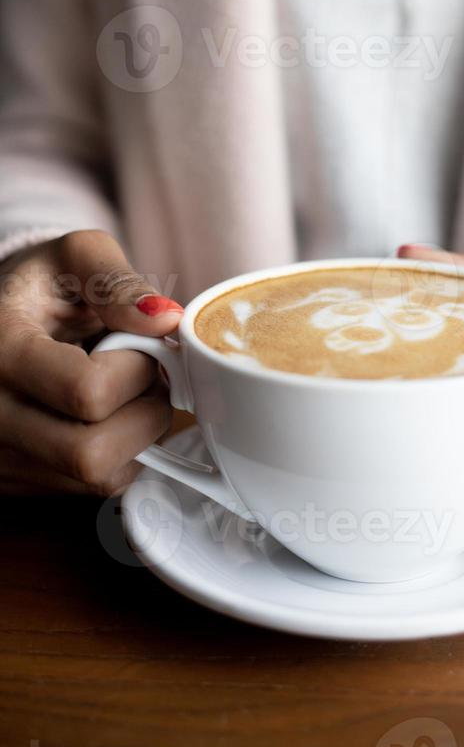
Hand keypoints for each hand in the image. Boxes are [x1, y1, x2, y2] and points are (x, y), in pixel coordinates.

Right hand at [0, 230, 183, 494]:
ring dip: (138, 438)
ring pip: (98, 478)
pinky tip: (110, 417)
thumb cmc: (40, 285)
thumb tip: (165, 320)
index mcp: (0, 351)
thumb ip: (117, 281)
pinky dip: (120, 455)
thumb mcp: (73, 257)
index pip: (88, 392)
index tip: (143, 343)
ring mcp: (1, 457)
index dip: (137, 369)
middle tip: (147, 378)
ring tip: (128, 394)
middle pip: (92, 454)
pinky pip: (92, 488)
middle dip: (145, 414)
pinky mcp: (16, 481)